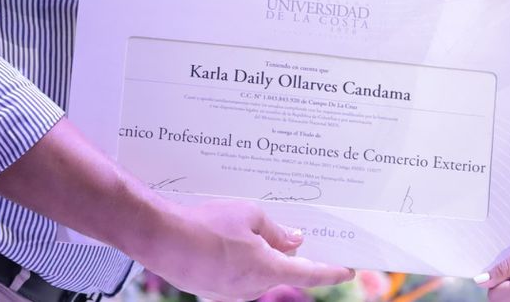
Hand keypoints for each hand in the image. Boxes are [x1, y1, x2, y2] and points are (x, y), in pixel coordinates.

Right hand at [136, 198, 351, 301]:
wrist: (162, 240)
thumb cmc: (207, 224)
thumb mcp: (249, 215)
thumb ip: (276, 230)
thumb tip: (294, 240)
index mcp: (267, 269)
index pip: (309, 274)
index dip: (331, 272)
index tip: (347, 271)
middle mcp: (252, 288)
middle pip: (280, 271)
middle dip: (286, 254)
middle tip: (291, 232)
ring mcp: (230, 293)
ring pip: (256, 273)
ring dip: (258, 255)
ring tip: (243, 229)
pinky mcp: (212, 291)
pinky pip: (235, 275)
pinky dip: (238, 260)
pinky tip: (225, 241)